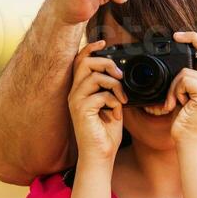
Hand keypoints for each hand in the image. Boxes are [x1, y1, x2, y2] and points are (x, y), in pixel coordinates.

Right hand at [67, 39, 126, 165]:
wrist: (100, 155)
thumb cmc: (106, 133)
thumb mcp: (112, 105)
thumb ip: (112, 89)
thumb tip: (120, 75)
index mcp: (81, 90)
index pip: (80, 61)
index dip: (90, 48)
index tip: (104, 42)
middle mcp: (75, 93)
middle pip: (86, 63)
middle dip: (107, 63)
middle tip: (120, 76)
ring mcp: (76, 101)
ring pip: (95, 77)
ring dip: (114, 86)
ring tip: (122, 99)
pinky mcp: (81, 110)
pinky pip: (101, 95)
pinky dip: (114, 103)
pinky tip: (116, 114)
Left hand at [166, 31, 196, 147]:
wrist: (190, 141)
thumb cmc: (186, 121)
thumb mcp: (186, 96)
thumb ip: (188, 80)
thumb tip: (179, 65)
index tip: (182, 35)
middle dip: (193, 37)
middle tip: (176, 35)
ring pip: (185, 72)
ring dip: (173, 88)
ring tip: (175, 102)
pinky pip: (184, 81)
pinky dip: (175, 92)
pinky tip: (177, 105)